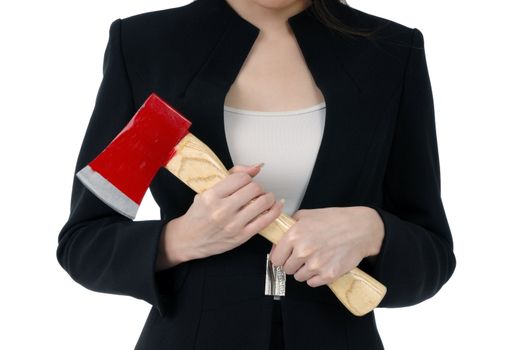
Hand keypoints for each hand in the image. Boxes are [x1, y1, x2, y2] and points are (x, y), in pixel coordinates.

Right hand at [160, 163, 283, 265]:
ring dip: (268, 198)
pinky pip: (265, 220)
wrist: (188, 240)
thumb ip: (231, 176)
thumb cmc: (198, 215)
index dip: (247, 177)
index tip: (246, 181)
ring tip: (265, 198)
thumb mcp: (207, 191)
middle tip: (254, 191)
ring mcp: (233, 225)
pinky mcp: (241, 236)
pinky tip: (276, 205)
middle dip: (257, 187)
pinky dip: (275, 211)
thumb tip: (256, 167)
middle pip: (254, 188)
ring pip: (262, 203)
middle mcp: (222, 210)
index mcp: (211, 196)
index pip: (241, 178)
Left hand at [269, 206, 383, 286]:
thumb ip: (289, 226)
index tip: (285, 256)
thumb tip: (277, 240)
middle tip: (303, 257)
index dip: (281, 257)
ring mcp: (316, 264)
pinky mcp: (328, 275)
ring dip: (304, 271)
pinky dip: (316, 277)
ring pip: (299, 277)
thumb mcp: (307, 215)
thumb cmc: (335, 220)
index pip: (276, 258)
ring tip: (315, 259)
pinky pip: (312, 283)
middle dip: (293, 264)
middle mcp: (303, 251)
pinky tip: (323, 266)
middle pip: (286, 269)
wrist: (360, 228)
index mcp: (294, 235)